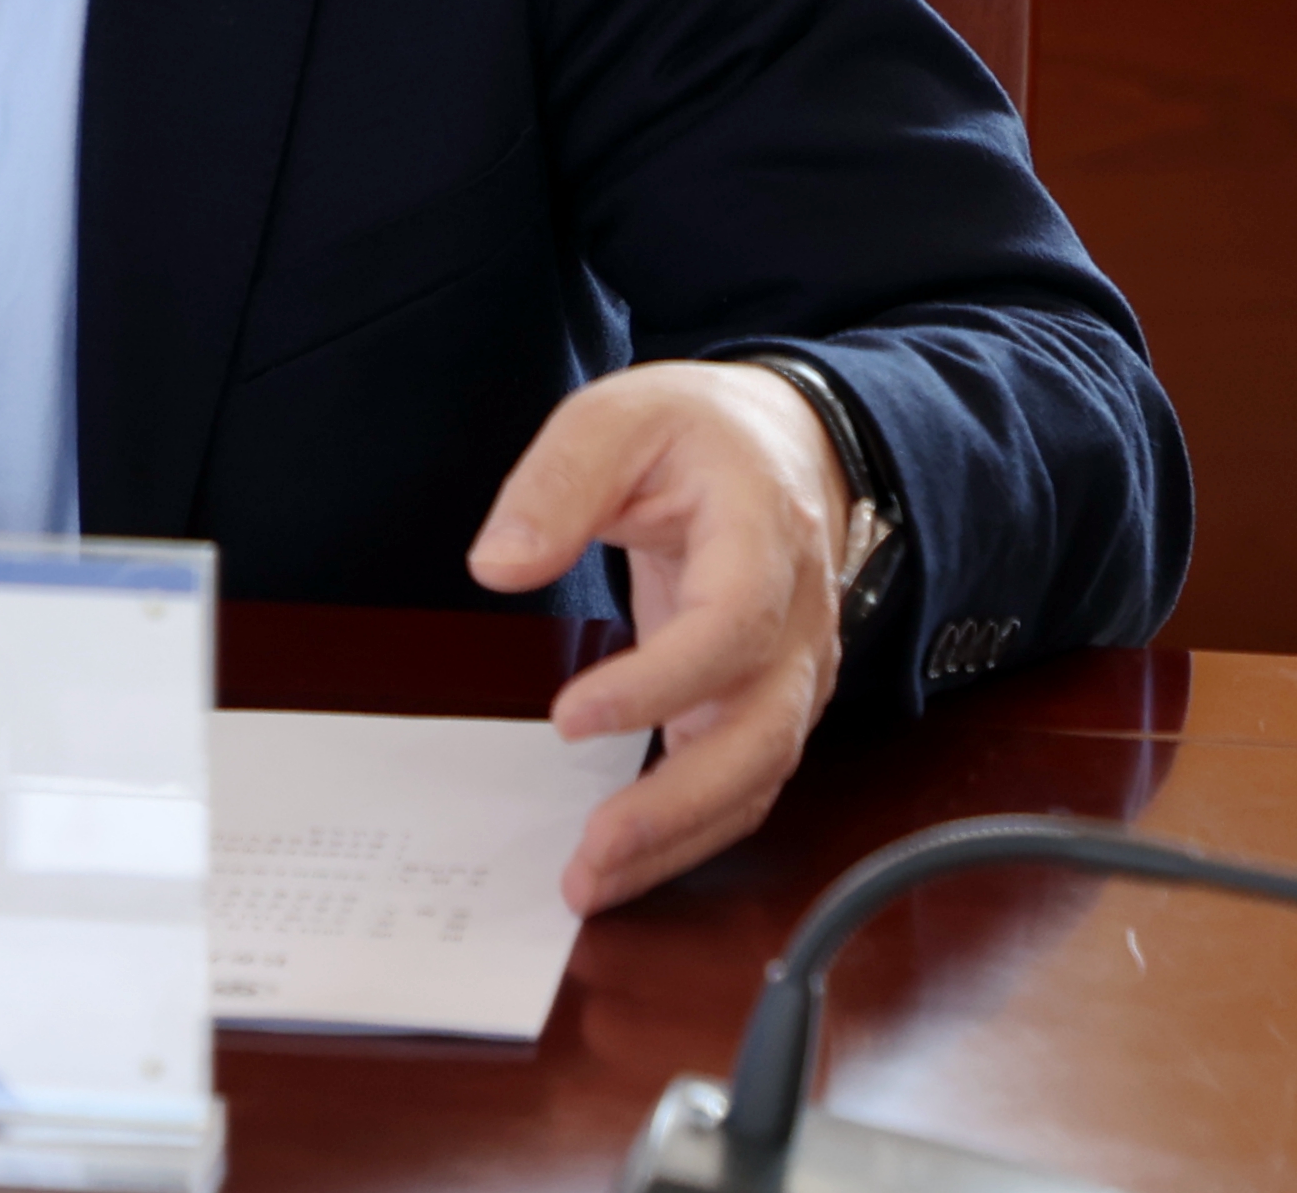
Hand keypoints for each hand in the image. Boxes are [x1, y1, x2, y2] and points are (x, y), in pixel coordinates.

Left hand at [467, 360, 854, 914]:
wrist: (789, 444)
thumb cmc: (702, 431)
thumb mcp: (620, 418)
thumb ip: (559, 484)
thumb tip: (499, 563)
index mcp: (764, 538)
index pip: (732, 628)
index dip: (660, 684)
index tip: (570, 717)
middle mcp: (797, 621)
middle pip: (762, 734)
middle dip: (678, 806)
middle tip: (592, 852)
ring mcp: (793, 671)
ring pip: (758, 777)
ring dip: (681, 838)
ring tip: (594, 878)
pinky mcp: (769, 701)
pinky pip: (745, 781)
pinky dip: (694, 830)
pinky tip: (630, 858)